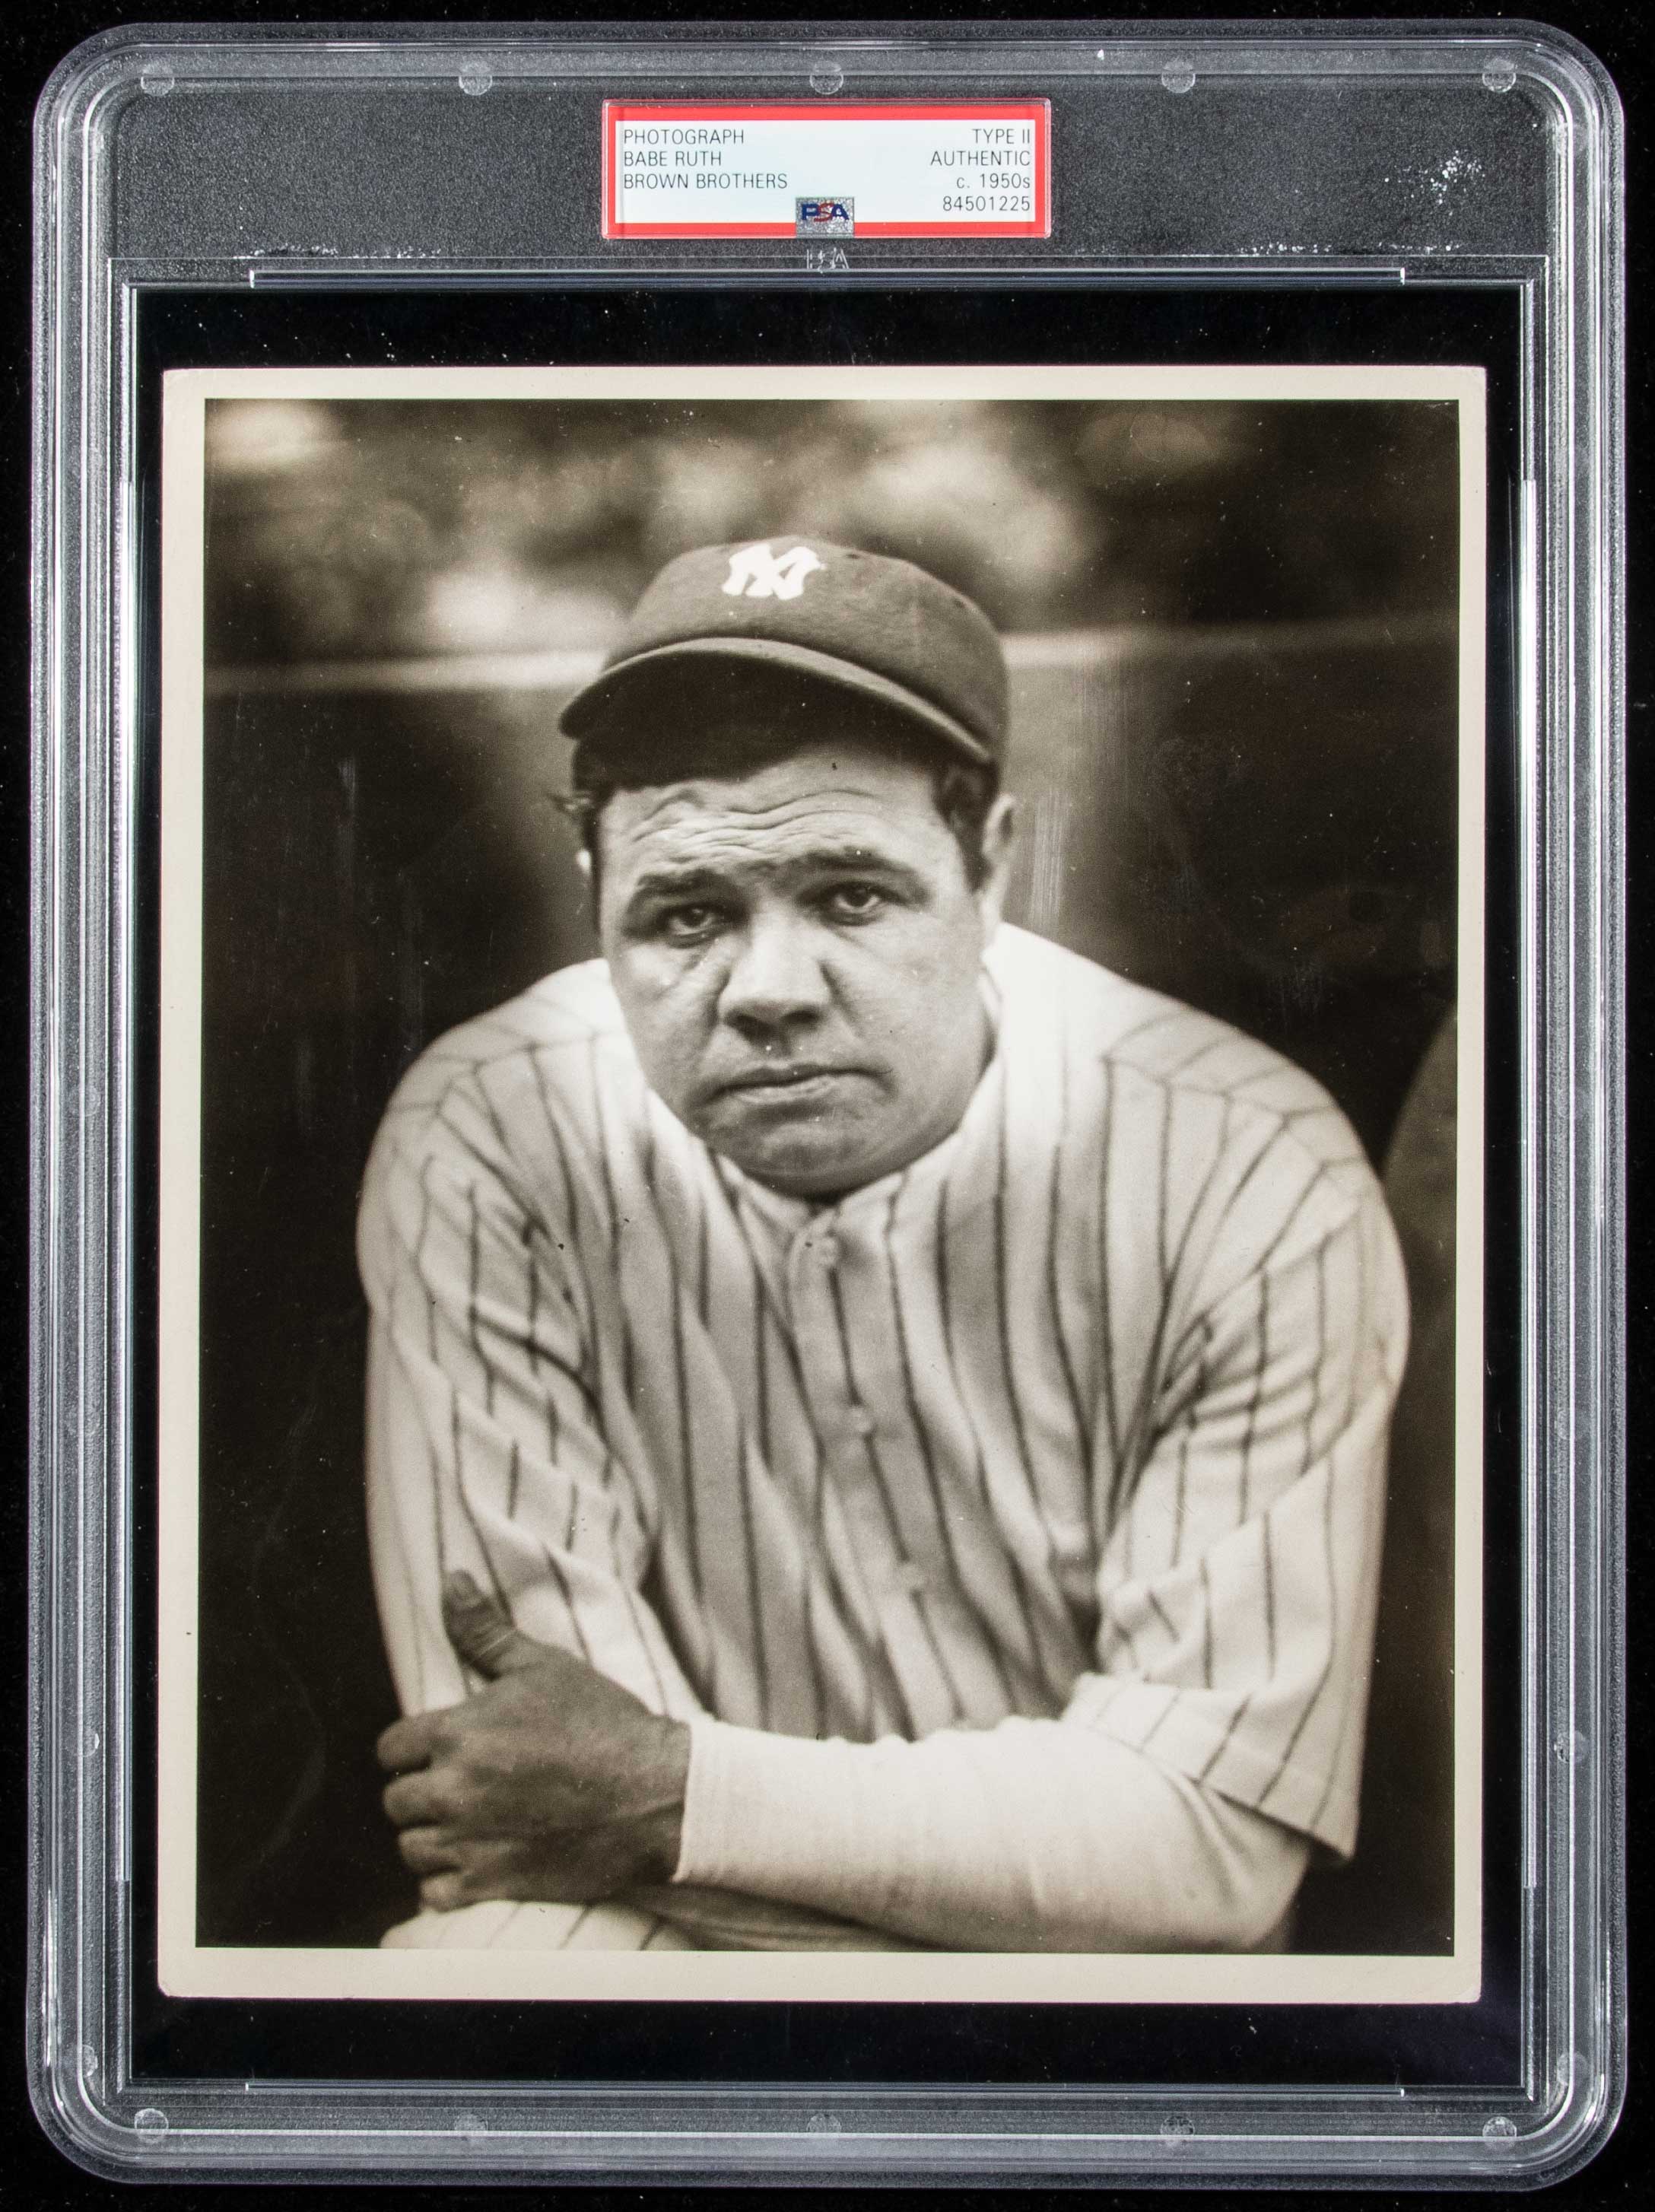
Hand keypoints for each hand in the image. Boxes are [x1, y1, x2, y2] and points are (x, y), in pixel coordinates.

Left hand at [376, 1572, 690, 1912]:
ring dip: (432, 1837)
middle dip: (422, 1792)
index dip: (411, 1749)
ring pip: (411, 1848)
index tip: (440, 1751)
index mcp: (460, 1733)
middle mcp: (454, 1788)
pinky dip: (447, 1883)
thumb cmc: (603, 1722)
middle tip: (460, 1787)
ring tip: (466, 1824)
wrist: (655, 1794)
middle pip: (396, 1801)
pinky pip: (433, 1893)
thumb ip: (486, 1631)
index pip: (390, 1749)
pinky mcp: (491, 1882)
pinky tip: (476, 1861)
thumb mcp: (546, 1666)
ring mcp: (470, 1840)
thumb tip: (452, 1580)